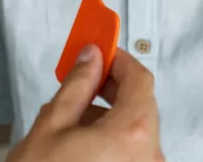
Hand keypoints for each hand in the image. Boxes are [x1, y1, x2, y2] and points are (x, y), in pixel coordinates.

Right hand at [7, 46, 163, 161]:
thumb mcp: (52, 124)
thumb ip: (77, 84)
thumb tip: (91, 56)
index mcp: (132, 133)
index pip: (140, 80)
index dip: (120, 60)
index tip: (102, 51)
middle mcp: (149, 155)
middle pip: (141, 106)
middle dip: (114, 89)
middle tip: (86, 80)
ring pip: (137, 131)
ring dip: (111, 116)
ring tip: (75, 119)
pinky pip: (133, 153)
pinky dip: (114, 140)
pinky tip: (83, 144)